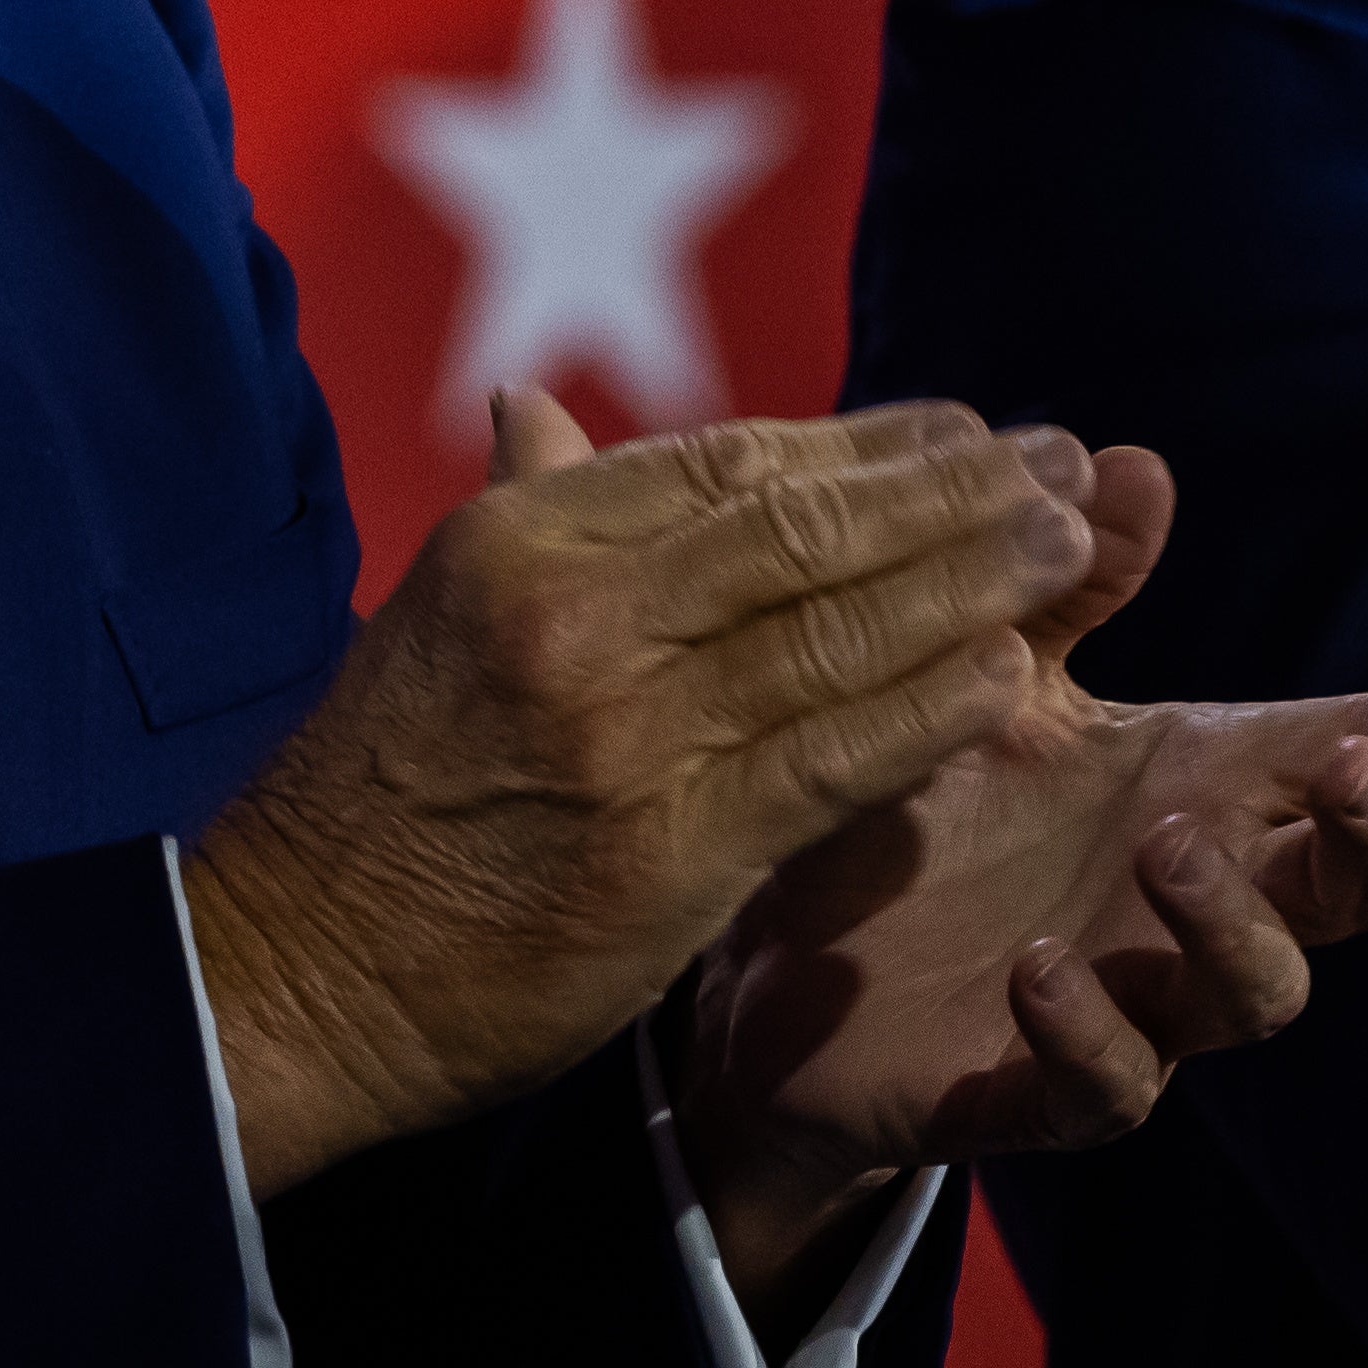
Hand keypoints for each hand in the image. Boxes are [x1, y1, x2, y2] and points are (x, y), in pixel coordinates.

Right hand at [178, 393, 1091, 1197]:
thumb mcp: (433, 613)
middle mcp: (578, 614)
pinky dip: (928, 707)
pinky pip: (833, 759)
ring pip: (838, 630)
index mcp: (523, 539)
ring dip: (974, 579)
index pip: (732, 463)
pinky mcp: (669, 850)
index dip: (868, 443)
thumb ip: (524, 510)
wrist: (295, 967)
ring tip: (1072, 538)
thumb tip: (533, 399)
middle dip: (951, 491)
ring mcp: (627, 731)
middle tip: (1061, 464)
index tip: (965, 430)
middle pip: (805, 528)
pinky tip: (1008, 670)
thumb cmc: (375, 791)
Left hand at [669, 439, 1367, 1288]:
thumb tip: (1132, 462)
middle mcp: (1190, 904)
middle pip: (1347, 892)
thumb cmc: (932, 810)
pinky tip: (1042, 967)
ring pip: (1256, 994)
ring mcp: (1131, 1004)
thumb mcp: (995, 681)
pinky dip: (1094, 1036)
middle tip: (1352, 763)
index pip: (1346, 761)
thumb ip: (1068, 589)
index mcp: (1199, 790)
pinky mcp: (1034, 1090)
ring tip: (1167, 845)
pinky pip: (1109, 1089)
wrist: (781, 967)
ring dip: (1234, 922)